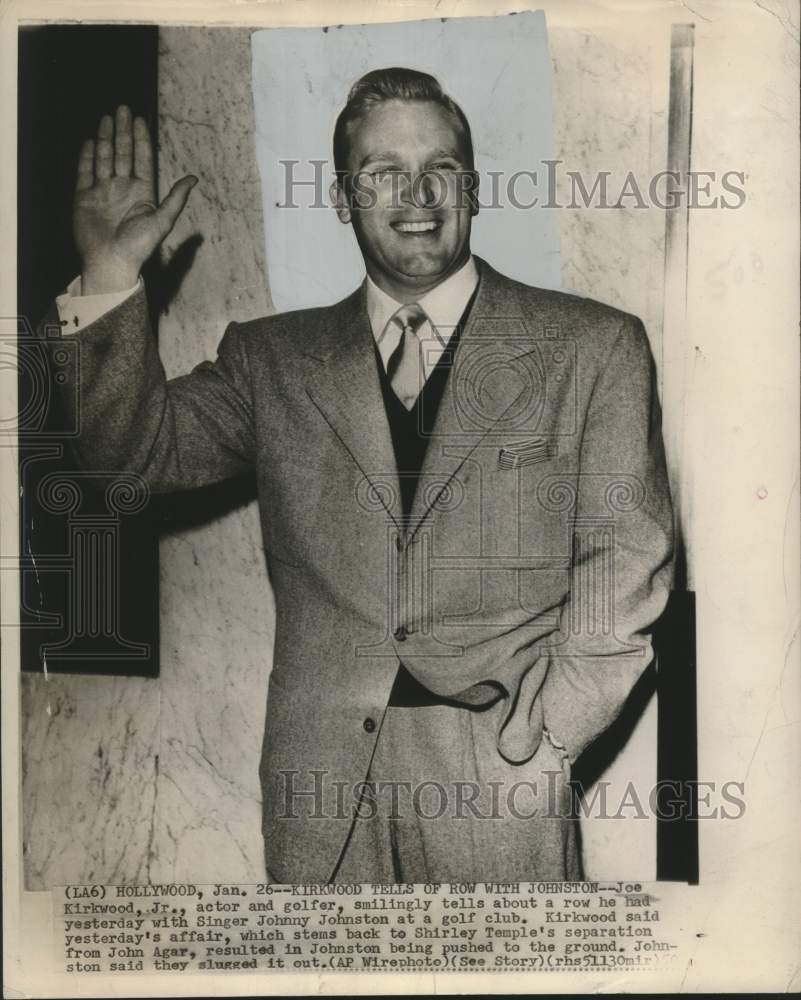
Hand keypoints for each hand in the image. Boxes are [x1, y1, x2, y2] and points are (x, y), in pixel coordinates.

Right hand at [73, 105, 197, 293]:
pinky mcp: (84, 197)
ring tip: (107, 118)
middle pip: (122, 153)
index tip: (139, 119)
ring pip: (104, 158)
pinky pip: (85, 172)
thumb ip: (176, 198)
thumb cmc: (138, 246)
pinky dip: (86, 156)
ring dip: (105, 138)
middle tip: (122, 109)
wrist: (110, 262)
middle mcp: (122, 188)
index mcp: (142, 193)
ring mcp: (103, 191)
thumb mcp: (162, 221)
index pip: (142, 159)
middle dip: (122, 131)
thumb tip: (194, 178)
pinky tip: (90, 141)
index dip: (141, 139)